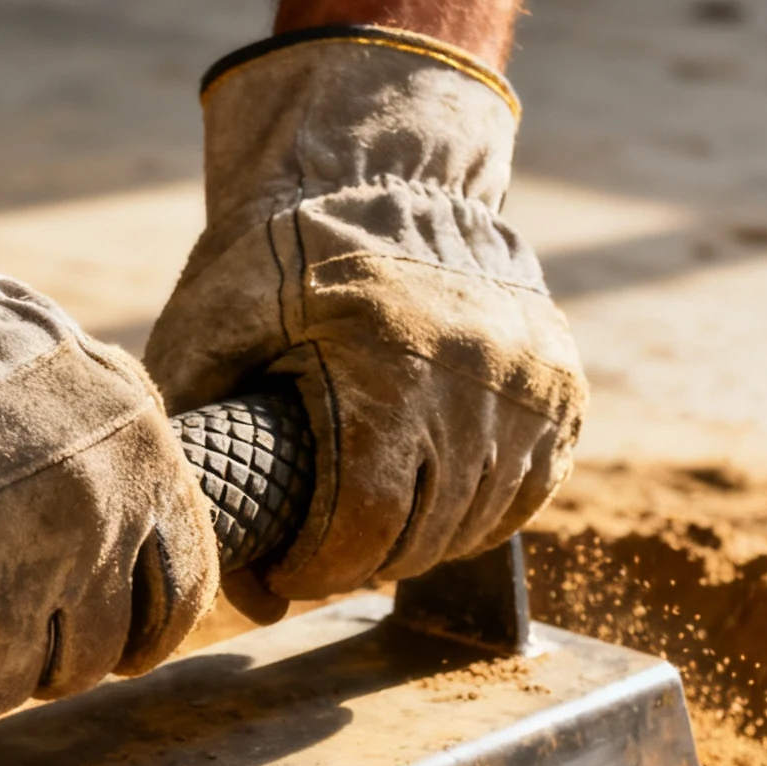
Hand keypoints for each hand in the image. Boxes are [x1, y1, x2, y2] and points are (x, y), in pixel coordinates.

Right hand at [0, 139, 218, 739]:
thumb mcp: (84, 380)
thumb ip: (118, 461)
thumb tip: (123, 535)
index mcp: (142, 473)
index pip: (177, 599)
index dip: (142, 636)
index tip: (113, 647)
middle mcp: (90, 537)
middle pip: (88, 659)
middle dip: (43, 656)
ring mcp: (8, 584)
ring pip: (5, 686)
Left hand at [143, 28, 585, 612]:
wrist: (379, 170)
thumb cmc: (275, 257)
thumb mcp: (210, 330)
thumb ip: (205, 448)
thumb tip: (250, 596)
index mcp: (386, 359)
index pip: (369, 520)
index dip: (322, 569)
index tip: (285, 574)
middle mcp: (473, 370)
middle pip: (427, 529)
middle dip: (363, 563)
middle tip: (318, 558)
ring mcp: (528, 376)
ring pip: (482, 515)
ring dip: (423, 544)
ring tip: (368, 533)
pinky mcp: (561, 379)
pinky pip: (532, 485)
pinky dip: (482, 512)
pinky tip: (432, 509)